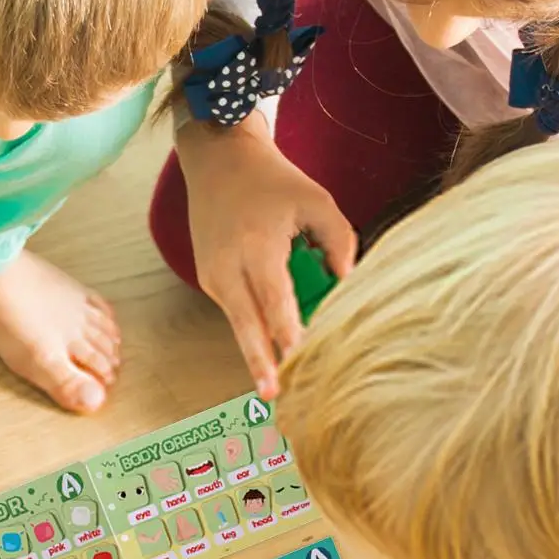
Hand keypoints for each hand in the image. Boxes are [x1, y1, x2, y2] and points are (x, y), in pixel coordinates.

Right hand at [179, 118, 356, 396]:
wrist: (218, 161)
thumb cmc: (273, 181)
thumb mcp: (317, 201)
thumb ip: (340, 243)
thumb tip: (348, 288)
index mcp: (256, 246)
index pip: (275, 302)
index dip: (288, 335)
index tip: (302, 361)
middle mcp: (227, 267)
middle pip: (247, 327)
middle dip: (262, 364)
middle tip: (274, 396)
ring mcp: (213, 278)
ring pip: (240, 326)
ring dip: (260, 353)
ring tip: (276, 385)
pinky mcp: (209, 282)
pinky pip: (237, 312)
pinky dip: (256, 327)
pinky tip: (276, 339)